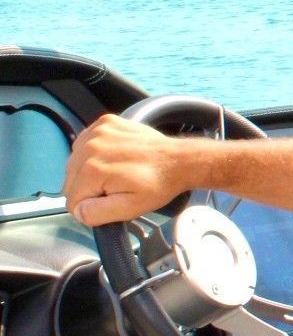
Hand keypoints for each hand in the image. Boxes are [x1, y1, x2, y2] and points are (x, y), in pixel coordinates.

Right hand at [63, 114, 196, 224]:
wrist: (178, 160)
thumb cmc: (158, 183)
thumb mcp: (129, 208)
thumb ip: (97, 213)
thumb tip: (77, 211)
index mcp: (93, 170)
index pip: (72, 200)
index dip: (89, 207)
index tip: (109, 200)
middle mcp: (90, 147)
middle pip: (70, 181)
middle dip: (88, 189)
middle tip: (114, 187)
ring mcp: (98, 132)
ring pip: (75, 162)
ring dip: (88, 171)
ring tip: (114, 172)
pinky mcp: (104, 123)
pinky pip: (84, 143)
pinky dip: (92, 153)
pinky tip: (112, 157)